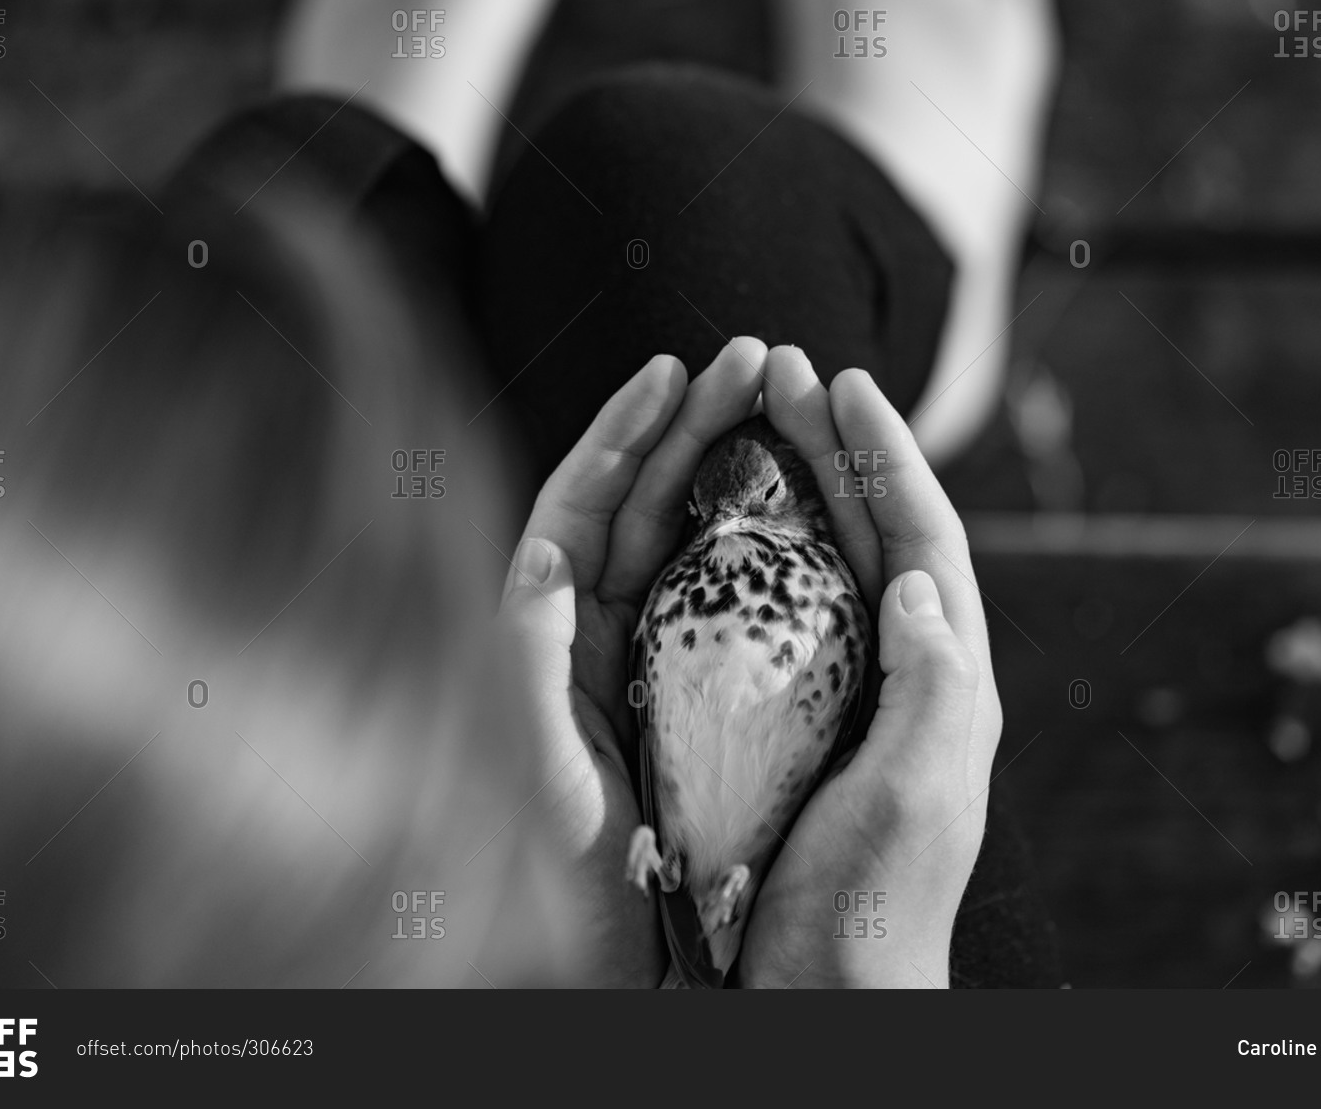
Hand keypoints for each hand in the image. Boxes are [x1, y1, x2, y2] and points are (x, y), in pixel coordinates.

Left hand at [491, 337, 773, 985]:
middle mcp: (591, 635)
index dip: (622, 436)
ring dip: (724, 468)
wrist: (604, 960)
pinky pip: (722, 599)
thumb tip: (540, 556)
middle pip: (637, 504)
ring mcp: (643, 658)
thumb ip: (524, 666)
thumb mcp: (529, 772)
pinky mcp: (691, 692)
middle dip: (688, 427)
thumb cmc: (550, 879)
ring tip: (776, 403)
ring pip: (683, 539)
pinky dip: (755, 544)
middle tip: (750, 360)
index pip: (578, 508)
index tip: (672, 372)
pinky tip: (796, 505)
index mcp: (546, 636)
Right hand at [738, 347, 1003, 987]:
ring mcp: (846, 694)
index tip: (845, 385)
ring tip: (756, 420)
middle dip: (838, 448)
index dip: (889, 457)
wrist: (822, 987)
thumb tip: (921, 575)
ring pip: (826, 561)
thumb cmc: (869, 902)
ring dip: (798, 485)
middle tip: (789, 375)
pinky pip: (783, 611)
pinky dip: (758, 551)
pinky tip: (720, 525)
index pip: (926, 540)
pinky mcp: (793, 718)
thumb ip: (932, 681)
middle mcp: (900, 674)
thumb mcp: (915, 790)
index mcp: (944, 681)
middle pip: (874, 532)